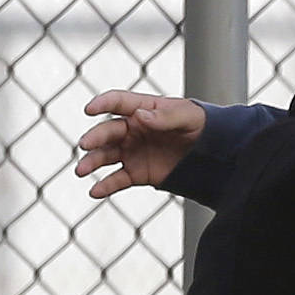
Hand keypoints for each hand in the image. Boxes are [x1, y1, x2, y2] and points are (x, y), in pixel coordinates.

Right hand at [76, 91, 206, 197]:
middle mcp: (132, 130)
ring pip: (106, 156)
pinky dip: (106, 186)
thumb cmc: (200, 126)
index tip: (89, 110)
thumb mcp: (188, 117)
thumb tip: (140, 116)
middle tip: (85, 144)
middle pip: (108, 132)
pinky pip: (118, 179)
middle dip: (95, 138)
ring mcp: (133, 152)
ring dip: (92, 162)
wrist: (213, 154)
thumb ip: (165, 116)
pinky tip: (94, 191)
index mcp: (143, 109)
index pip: (118, 103)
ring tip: (81, 171)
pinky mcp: (138, 173)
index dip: (103, 104)